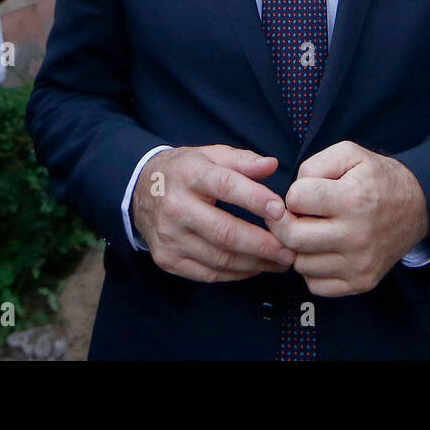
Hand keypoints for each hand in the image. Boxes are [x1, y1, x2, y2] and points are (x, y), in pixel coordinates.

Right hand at [131, 145, 294, 282]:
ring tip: (280, 261)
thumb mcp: (211, 155)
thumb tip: (272, 165)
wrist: (140, 190)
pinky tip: (255, 267)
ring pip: (219, 258)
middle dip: (263, 245)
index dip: (255, 199)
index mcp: (190, 175)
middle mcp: (176, 208)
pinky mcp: (166, 259)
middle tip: (290, 250)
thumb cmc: (185, 171)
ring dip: (255, 263)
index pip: (226, 187)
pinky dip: (236, 275)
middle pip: (225, 232)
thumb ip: (243, 160)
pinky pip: (207, 273)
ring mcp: (169, 237)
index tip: (281, 211)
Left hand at [268, 141, 429, 296]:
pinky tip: (324, 252)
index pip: (296, 199)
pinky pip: (316, 285)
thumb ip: (313, 166)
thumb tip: (289, 198)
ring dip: (300, 247)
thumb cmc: (379, 179)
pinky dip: (313, 270)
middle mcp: (356, 235)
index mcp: (353, 199)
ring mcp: (359, 263)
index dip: (295, 193)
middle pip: (292, 237)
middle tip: (293, 216)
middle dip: (284, 223)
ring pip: (300, 264)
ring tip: (315, 232)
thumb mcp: (350, 154)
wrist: (420, 206)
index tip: (307, 193)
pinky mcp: (362, 282)